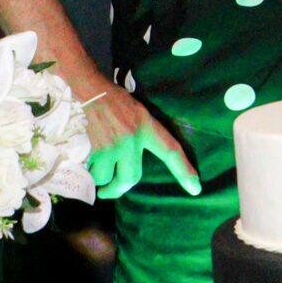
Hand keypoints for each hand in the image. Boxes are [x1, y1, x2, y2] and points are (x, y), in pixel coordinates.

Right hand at [79, 78, 200, 198]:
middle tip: (108, 191)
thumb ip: (144, 135)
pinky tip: (86, 162)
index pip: (171, 150)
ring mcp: (112, 145)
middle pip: (130, 178)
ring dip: (99, 179)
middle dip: (117, 189)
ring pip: (106, 178)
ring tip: (95, 171)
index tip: (195, 188)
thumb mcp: (140, 114)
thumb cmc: (117, 102)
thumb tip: (138, 161)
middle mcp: (132, 138)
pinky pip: (92, 172)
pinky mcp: (94, 149)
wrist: (92, 91)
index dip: (183, 171)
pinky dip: (87, 172)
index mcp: (147, 127)